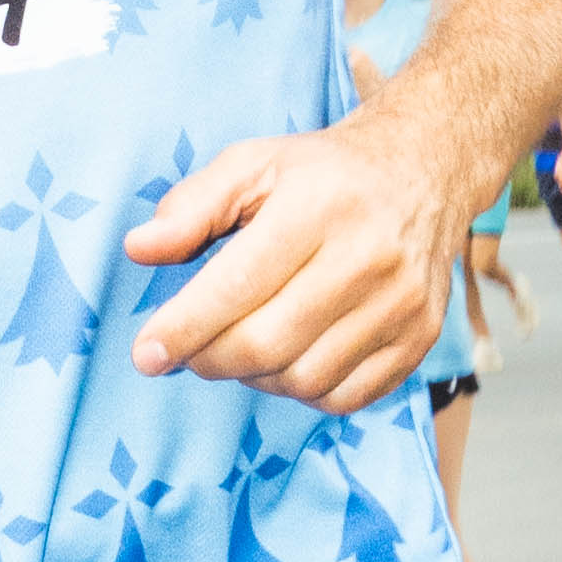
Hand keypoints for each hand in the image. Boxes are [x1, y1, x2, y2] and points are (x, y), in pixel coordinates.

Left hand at [126, 117, 459, 410]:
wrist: (422, 172)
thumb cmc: (322, 173)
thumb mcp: (253, 164)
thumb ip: (192, 205)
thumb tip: (138, 248)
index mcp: (321, 205)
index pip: (239, 284)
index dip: (185, 327)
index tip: (146, 354)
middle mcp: (369, 256)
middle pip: (268, 343)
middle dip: (210, 359)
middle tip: (186, 351)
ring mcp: (402, 303)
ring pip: (304, 378)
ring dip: (254, 377)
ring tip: (239, 346)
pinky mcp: (419, 339)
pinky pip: (345, 397)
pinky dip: (301, 390)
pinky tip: (287, 359)